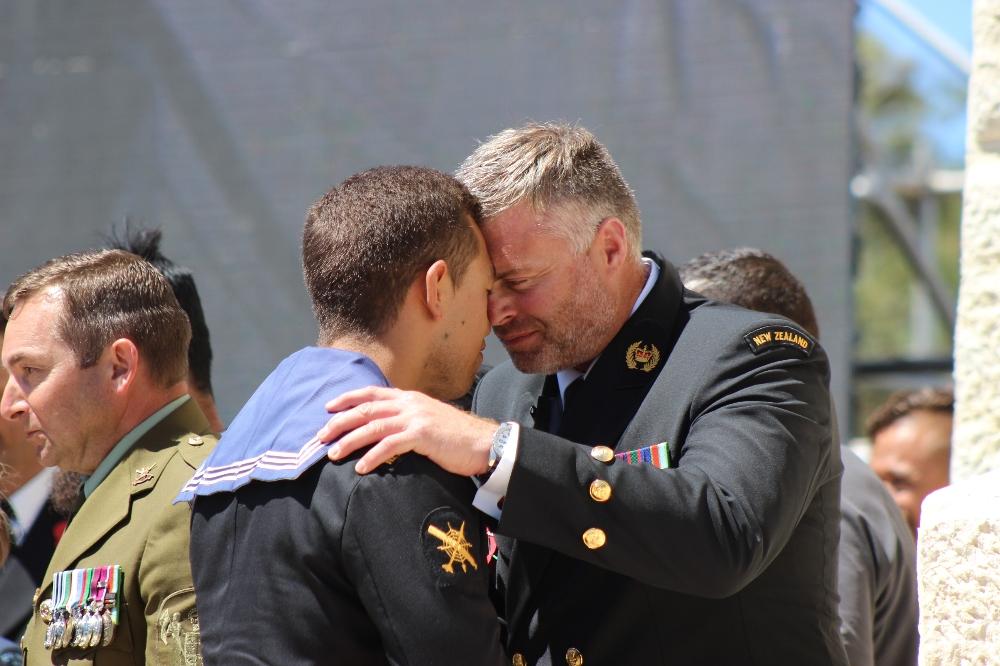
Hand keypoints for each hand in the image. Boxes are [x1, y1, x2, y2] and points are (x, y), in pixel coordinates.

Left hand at [319, 386, 497, 475]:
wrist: (484, 442)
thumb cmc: (456, 437)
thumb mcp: (428, 420)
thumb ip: (407, 419)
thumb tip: (386, 430)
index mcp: (409, 398)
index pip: (372, 393)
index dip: (348, 398)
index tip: (328, 407)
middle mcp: (409, 403)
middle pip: (366, 409)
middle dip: (340, 421)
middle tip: (320, 436)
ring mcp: (416, 417)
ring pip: (373, 426)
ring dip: (350, 440)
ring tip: (334, 454)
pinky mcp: (423, 435)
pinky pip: (390, 445)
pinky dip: (372, 456)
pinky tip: (361, 468)